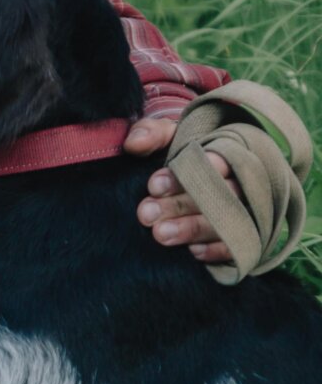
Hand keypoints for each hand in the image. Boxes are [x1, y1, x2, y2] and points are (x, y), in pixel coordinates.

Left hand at [124, 115, 236, 264]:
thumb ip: (152, 133)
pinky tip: (192, 251)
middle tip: (146, 214)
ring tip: (160, 234)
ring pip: (229, 220)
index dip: (186, 175)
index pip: (216, 159)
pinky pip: (240, 245)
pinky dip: (217, 249)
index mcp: (228, 149)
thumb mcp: (169, 136)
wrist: (201, 179)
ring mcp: (250, 209)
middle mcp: (244, 180)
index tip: (153, 186)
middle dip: (181, 204)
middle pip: (220, 193)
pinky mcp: (250, 235)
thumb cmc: (185, 154)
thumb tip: (133, 144)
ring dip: (193, 228)